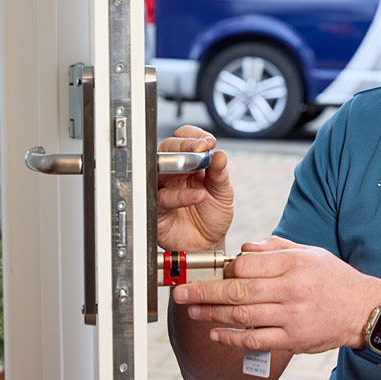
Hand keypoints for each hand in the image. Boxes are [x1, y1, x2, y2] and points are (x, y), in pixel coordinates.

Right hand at [157, 125, 233, 251]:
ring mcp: (164, 189)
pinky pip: (163, 198)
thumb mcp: (223, 193)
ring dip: (179, 165)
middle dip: (183, 145)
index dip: (194, 136)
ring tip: (199, 171)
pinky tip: (198, 195)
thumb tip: (220, 154)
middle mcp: (174, 174)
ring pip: (160, 170)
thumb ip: (220, 174)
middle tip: (200, 148)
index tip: (208, 142)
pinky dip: (181, 196)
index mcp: (191, 164)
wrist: (208, 243)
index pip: (185, 139)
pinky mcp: (158, 209)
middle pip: (168, 149)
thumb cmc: (213, 215)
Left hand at [171, 236, 380, 353]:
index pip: (248, 264)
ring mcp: (292, 317)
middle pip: (238, 291)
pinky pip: (255, 340)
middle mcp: (292, 290)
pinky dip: (232, 338)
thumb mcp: (310, 253)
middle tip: (180, 292)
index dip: (225, 268)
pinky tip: (215, 333)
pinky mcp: (293, 340)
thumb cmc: (334, 279)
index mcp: (294, 264)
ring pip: (242, 316)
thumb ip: (276, 248)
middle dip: (204, 292)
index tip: (213, 270)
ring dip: (212, 315)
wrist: (363, 310)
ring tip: (192, 311)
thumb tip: (245, 249)